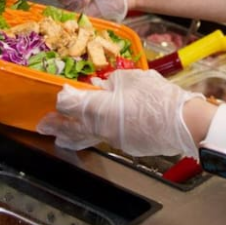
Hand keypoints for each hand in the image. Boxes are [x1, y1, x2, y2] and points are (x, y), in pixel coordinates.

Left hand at [36, 69, 205, 157]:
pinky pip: (105, 139)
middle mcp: (102, 127)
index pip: (70, 103)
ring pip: (87, 138)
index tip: (63, 91)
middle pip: (72, 127)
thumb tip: (101, 85)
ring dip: (71, 136)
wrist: (183, 123)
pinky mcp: (127, 145)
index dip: (64, 96)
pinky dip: (95, 135)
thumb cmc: (159, 97)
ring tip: (59, 139)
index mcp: (100, 108)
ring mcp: (114, 139)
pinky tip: (94, 132)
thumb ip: (112, 82)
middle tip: (42, 126)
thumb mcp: (134, 78)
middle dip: (56, 125)